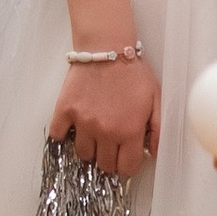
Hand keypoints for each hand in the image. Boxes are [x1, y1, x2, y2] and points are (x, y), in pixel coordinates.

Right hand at [49, 51, 159, 177]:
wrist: (106, 48)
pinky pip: (58, 134)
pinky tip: (73, 129)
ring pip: (83, 154)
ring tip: (94, 137)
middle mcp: (105, 131)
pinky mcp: (65, 110)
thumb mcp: (156, 101)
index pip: (126, 168)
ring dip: (90, 150)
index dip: (128, 165)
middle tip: (111, 147)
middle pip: (104, 165)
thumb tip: (153, 153)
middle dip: (110, 159)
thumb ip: (158, 130)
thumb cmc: (132, 72)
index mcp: (129, 131)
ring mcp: (82, 122)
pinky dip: (63, 136)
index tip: (126, 157)